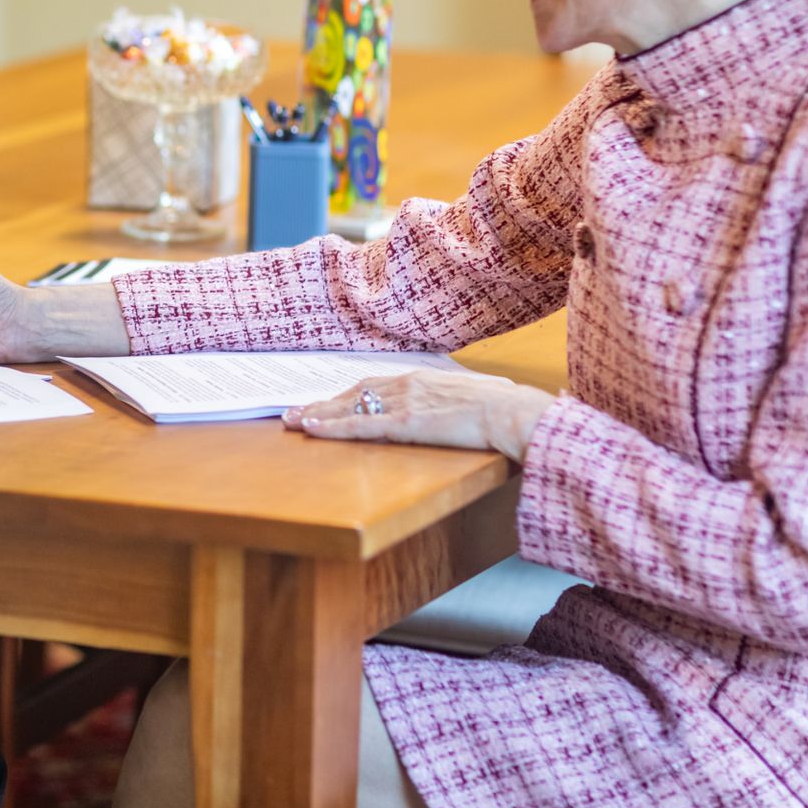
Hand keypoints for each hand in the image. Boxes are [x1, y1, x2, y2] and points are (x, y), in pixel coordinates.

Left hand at [282, 368, 555, 463]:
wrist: (516, 413)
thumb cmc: (507, 408)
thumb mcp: (476, 397)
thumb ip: (459, 402)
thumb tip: (465, 407)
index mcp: (423, 378)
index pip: (374, 385)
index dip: (346, 395)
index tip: (326, 402)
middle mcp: (407, 384)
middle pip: (353, 393)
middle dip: (321, 404)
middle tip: (293, 413)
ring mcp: (404, 402)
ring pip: (349, 407)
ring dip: (318, 415)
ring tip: (292, 422)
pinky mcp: (405, 423)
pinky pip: (360, 425)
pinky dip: (332, 427)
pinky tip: (311, 429)